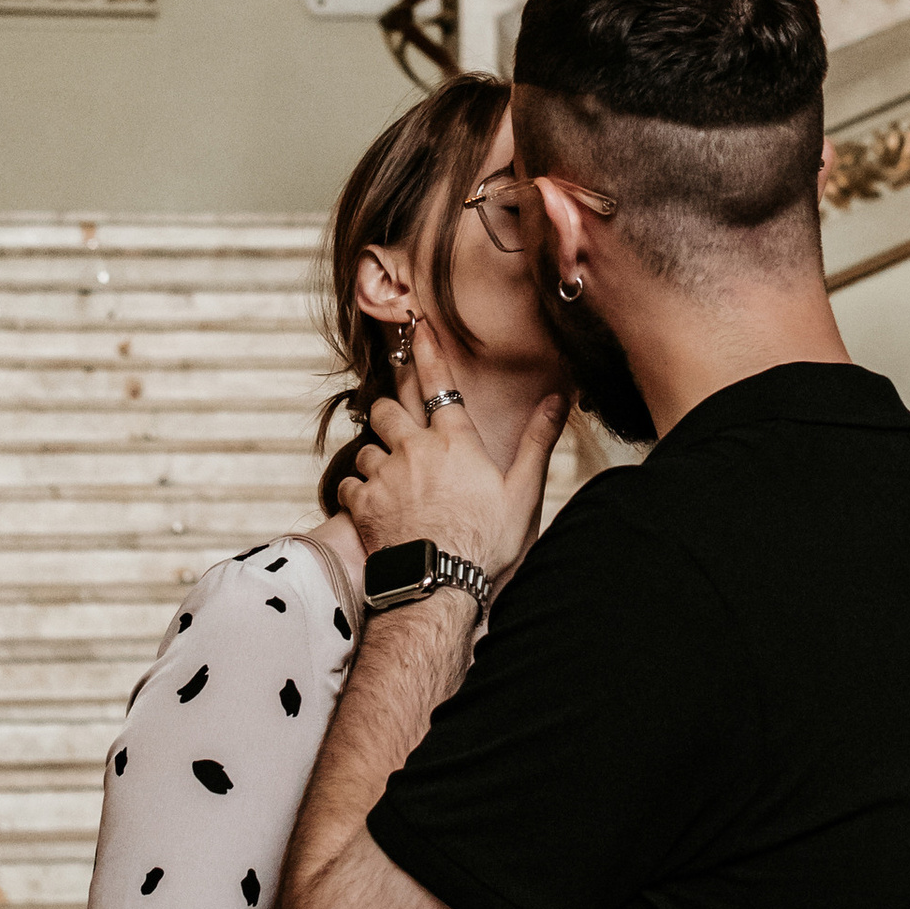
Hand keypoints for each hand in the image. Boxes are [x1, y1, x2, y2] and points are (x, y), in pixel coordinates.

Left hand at [341, 336, 564, 589]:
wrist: (440, 583)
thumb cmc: (486, 541)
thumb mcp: (523, 491)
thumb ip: (537, 441)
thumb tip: (559, 399)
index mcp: (455, 441)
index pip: (439, 383)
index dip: (426, 351)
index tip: (416, 325)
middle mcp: (414, 448)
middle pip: (388, 408)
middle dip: (390, 409)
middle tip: (396, 420)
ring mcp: (384, 475)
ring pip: (367, 447)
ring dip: (376, 457)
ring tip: (390, 476)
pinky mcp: (362, 503)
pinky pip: (350, 483)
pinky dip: (357, 490)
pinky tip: (370, 502)